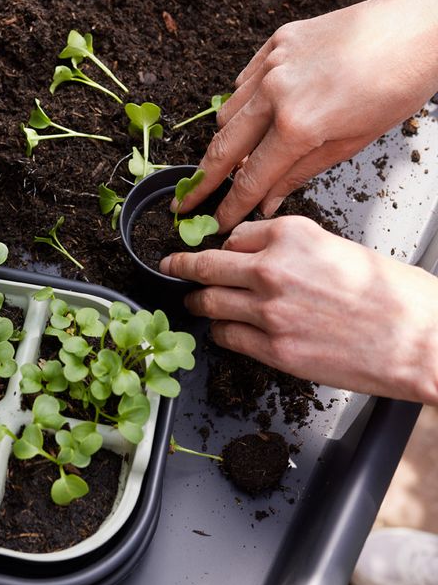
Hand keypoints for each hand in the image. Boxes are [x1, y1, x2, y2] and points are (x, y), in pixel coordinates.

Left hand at [160, 216, 437, 403]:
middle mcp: (272, 268)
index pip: (234, 234)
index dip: (223, 245)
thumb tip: (260, 256)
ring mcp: (269, 312)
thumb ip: (293, 249)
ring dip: (197, 302)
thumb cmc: (393, 294)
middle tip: (171, 266)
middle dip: (182, 266)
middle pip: (206, 265)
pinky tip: (225, 330)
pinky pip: (227, 336)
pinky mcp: (275, 350)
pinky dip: (221, 331)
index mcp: (291, 235)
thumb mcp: (337, 247)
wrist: (419, 339)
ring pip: (209, 302)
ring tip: (192, 302)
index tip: (214, 249)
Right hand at [179, 0, 437, 231]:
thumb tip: (269, 199)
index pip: (250, 178)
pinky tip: (255, 116)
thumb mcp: (353, 142)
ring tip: (229, 160)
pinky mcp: (277, 43)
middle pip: (224, 146)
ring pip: (229, 112)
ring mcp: (272, 63)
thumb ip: (301, 171)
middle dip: (204, 178)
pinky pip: (244, 81)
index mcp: (298, 125)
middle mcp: (275, 92)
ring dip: (226, 140)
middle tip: (187, 199)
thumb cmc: (397, 85)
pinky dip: (243, 103)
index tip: (215, 220)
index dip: (230, 205)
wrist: (414, 28)